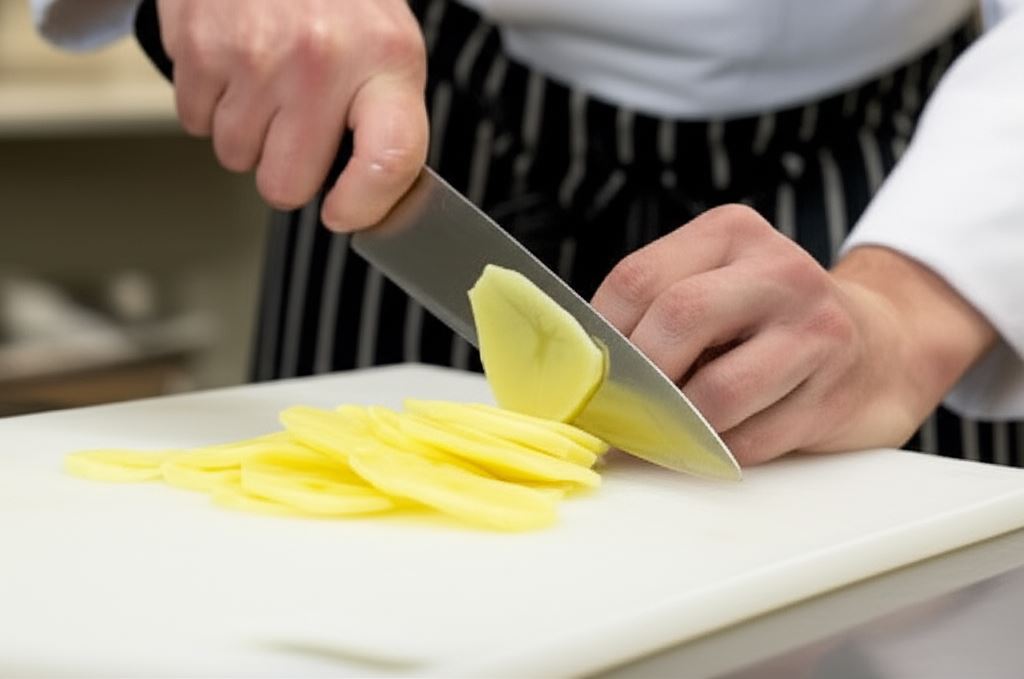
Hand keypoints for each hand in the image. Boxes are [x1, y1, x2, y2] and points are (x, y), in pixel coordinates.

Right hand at [157, 0, 427, 230]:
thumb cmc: (339, 0)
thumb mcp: (389, 49)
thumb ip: (386, 125)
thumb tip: (366, 202)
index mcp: (386, 62)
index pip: (389, 161)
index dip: (364, 205)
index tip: (344, 212)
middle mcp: (321, 60)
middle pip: (286, 185)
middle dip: (288, 171)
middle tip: (298, 129)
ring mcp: (255, 55)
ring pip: (235, 157)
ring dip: (247, 133)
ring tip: (268, 81)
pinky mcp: (199, 47)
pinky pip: (195, 123)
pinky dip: (212, 104)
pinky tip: (236, 64)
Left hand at [591, 205, 994, 464]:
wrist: (881, 347)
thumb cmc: (768, 323)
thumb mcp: (716, 287)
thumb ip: (655, 311)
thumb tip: (578, 371)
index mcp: (730, 233)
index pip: (639, 278)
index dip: (600, 337)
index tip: (585, 375)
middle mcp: (777, 270)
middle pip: (677, 320)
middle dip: (638, 379)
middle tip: (617, 411)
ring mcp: (815, 330)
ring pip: (716, 392)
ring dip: (676, 425)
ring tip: (662, 430)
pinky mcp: (834, 393)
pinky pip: (750, 440)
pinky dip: (716, 452)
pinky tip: (715, 441)